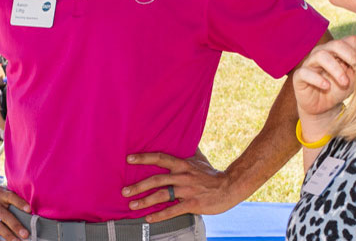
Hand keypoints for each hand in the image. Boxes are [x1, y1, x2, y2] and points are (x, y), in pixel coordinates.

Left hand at [121, 150, 242, 221]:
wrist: (230, 187)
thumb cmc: (212, 174)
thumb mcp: (200, 159)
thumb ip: (189, 150)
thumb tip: (185, 136)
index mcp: (183, 164)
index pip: (160, 158)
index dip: (144, 158)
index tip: (129, 159)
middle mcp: (182, 176)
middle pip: (156, 180)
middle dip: (138, 186)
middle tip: (124, 191)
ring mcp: (187, 191)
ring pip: (162, 195)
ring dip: (145, 201)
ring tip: (132, 205)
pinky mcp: (192, 204)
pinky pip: (173, 210)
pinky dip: (159, 215)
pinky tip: (149, 218)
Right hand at [293, 36, 355, 117]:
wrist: (324, 108)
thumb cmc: (339, 89)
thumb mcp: (354, 79)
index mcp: (337, 51)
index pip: (349, 41)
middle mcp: (323, 53)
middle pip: (335, 44)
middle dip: (349, 55)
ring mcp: (310, 63)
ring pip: (321, 55)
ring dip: (336, 69)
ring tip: (344, 83)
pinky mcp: (299, 76)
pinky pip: (306, 72)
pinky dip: (318, 79)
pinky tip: (327, 86)